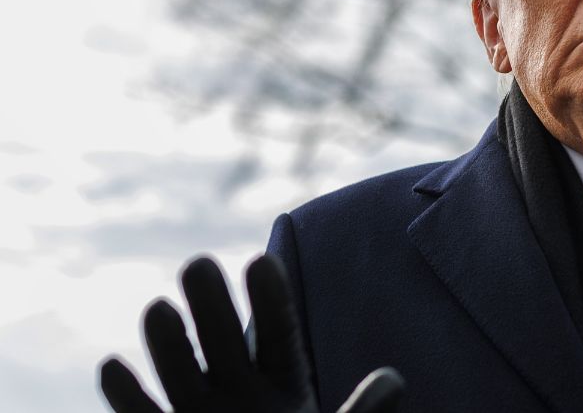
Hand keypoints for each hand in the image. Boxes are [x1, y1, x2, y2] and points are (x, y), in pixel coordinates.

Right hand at [98, 255, 404, 412]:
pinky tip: (115, 366)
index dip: (270, 300)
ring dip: (168, 343)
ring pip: (181, 372)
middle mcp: (239, 393)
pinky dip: (127, 395)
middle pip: (225, 341)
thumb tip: (393, 380)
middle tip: (197, 263)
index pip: (278, 333)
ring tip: (160, 308)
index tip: (260, 262)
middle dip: (211, 305)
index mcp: (286, 385)